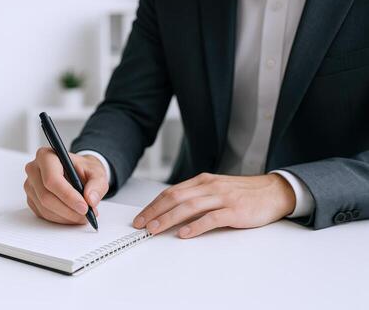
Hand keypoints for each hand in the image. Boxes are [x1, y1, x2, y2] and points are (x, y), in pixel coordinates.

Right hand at [23, 147, 108, 223]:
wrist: (77, 172)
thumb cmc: (84, 169)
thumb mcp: (97, 172)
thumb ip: (97, 184)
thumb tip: (91, 200)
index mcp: (47, 156)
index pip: (52, 179)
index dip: (68, 196)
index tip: (84, 207)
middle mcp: (34, 169)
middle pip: (46, 196)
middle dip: (69, 210)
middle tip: (86, 214)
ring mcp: (30, 185)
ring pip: (45, 208)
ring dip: (66, 217)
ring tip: (83, 216)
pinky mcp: (31, 199)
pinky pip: (43, 214)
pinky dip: (60, 219)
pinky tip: (73, 215)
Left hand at [132, 173, 295, 237]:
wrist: (274, 191)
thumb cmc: (243, 194)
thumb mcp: (216, 190)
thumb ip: (196, 198)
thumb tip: (171, 213)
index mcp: (202, 181)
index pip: (171, 192)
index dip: (154, 205)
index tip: (141, 217)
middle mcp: (210, 186)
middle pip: (175, 197)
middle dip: (155, 212)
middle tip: (141, 225)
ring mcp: (222, 197)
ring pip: (189, 206)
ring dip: (169, 219)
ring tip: (155, 229)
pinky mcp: (235, 210)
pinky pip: (212, 218)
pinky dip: (196, 226)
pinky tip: (184, 233)